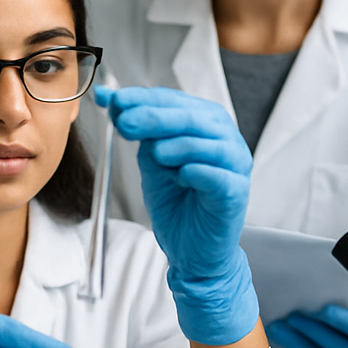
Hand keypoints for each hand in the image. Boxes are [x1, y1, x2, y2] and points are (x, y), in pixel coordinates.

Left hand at [96, 86, 257, 345]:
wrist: (191, 250)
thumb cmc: (176, 202)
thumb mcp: (151, 160)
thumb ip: (140, 132)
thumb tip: (114, 100)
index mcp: (205, 124)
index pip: (174, 101)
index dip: (141, 98)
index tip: (111, 99)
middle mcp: (225, 139)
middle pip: (192, 117)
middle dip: (155, 117)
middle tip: (124, 122)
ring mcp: (235, 165)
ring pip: (208, 143)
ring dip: (177, 144)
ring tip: (156, 155)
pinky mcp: (236, 193)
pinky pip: (218, 176)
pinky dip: (198, 172)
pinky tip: (182, 175)